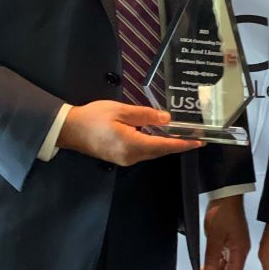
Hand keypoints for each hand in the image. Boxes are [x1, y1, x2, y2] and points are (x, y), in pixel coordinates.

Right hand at [57, 101, 202, 164]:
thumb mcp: (120, 110)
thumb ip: (145, 115)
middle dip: (178, 144)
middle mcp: (131, 156)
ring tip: (182, 135)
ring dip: (166, 144)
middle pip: (160, 151)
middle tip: (195, 136)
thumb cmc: (94, 117)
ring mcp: (125, 159)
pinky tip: (160, 135)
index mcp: (132, 144)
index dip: (183, 144)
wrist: (69, 129)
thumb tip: (167, 118)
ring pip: (152, 152)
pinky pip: (143, 152)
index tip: (199, 142)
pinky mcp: (120, 158)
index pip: (164, 145)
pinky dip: (154, 144)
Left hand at [195, 195, 249, 269]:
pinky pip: (223, 257)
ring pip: (225, 266)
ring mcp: (235, 244)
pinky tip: (205, 268)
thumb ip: (211, 257)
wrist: (226, 194)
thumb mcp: (214, 236)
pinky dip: (214, 264)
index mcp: (240, 249)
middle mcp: (240, 249)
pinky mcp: (230, 239)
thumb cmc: (224, 211)